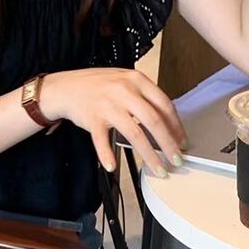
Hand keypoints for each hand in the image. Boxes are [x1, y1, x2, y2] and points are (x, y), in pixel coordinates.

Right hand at [41, 68, 186, 176]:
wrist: (66, 87)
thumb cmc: (97, 86)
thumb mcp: (125, 81)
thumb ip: (143, 97)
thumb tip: (166, 122)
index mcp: (137, 80)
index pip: (164, 105)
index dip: (176, 126)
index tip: (182, 142)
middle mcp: (124, 91)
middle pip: (154, 121)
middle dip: (168, 144)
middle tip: (176, 159)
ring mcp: (108, 105)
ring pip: (135, 133)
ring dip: (150, 155)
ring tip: (158, 168)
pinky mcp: (93, 118)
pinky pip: (102, 141)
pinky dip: (107, 155)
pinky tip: (112, 166)